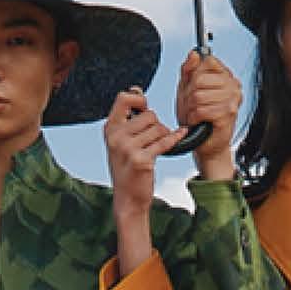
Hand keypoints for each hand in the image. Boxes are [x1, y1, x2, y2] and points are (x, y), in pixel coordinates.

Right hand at [105, 88, 182, 214]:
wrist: (127, 199)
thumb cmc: (127, 168)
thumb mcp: (120, 141)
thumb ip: (127, 119)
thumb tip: (136, 90)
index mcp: (110, 129)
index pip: (123, 98)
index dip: (138, 99)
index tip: (144, 108)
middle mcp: (116, 137)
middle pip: (149, 114)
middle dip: (157, 124)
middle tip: (153, 138)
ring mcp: (128, 149)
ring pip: (159, 128)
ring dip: (164, 136)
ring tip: (156, 147)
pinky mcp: (141, 160)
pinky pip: (164, 142)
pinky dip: (175, 138)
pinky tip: (180, 135)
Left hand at [175, 50, 241, 182]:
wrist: (205, 144)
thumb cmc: (198, 118)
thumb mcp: (187, 89)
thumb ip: (188, 70)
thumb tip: (193, 54)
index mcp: (226, 76)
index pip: (207, 61)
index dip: (194, 75)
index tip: (194, 87)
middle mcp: (233, 85)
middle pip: (199, 79)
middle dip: (189, 95)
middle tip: (193, 106)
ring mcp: (232, 100)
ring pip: (198, 95)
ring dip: (191, 109)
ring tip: (196, 115)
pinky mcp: (227, 114)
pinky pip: (201, 109)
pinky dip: (194, 118)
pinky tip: (199, 122)